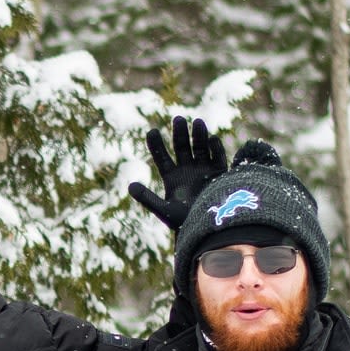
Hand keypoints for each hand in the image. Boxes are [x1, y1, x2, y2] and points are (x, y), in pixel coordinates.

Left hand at [125, 114, 230, 230]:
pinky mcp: (219, 175)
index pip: (162, 156)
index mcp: (172, 177)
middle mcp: (187, 170)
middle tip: (178, 119)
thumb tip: (130, 187)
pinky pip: (218, 157)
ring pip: (200, 148)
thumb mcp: (164, 210)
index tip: (152, 131)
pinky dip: (215, 148)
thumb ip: (147, 198)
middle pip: (182, 147)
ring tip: (198, 121)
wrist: (208, 231)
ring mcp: (204, 170)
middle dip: (180, 133)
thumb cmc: (184, 223)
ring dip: (199, 135)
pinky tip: (211, 139)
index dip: (156, 144)